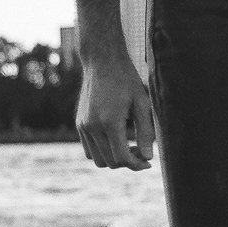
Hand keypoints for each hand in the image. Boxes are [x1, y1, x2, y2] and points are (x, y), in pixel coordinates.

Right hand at [76, 54, 156, 170]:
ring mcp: (83, 126)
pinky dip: (102, 152)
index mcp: (109, 122)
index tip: (148, 163)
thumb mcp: (142, 103)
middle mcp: (92, 126)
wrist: (102, 61)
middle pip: (110, 162)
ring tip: (128, 146)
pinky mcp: (79, 124)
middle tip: (141, 153)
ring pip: (98, 160)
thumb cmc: (126, 79)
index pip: (122, 158)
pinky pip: (89, 150)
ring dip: (113, 159)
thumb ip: (145, 132)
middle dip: (127, 162)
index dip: (137, 165)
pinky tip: (115, 140)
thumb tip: (148, 157)